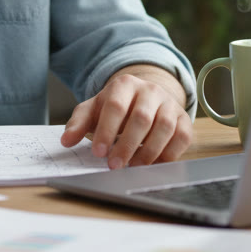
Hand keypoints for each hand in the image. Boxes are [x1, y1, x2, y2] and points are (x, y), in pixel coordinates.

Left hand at [59, 65, 193, 169]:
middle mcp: (150, 90)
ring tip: (133, 167)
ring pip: (164, 127)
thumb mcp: (94, 109)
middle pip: (141, 118)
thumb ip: (79, 123)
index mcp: (125, 84)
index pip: (116, 106)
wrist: (144, 97)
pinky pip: (182, 137)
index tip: (98, 152)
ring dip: (148, 152)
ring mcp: (169, 103)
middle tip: (114, 166)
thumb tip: (66, 141)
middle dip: (127, 145)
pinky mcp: (184, 118)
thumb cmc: (116, 106)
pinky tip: (154, 165)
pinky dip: (169, 154)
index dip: (107, 131)